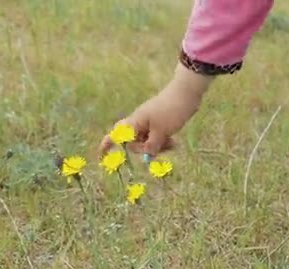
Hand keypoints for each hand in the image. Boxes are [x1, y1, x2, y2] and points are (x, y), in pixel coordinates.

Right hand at [98, 63, 213, 156]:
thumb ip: (152, 146)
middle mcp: (139, 123)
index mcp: (135, 122)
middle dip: (144, 149)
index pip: (116, 134)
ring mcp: (149, 123)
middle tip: (158, 149)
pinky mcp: (159, 123)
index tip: (101, 156)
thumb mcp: (162, 132)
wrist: (186, 93)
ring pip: (146, 141)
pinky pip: (156, 137)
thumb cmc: (171, 110)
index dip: (107, 144)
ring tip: (172, 143)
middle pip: (133, 142)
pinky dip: (162, 142)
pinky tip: (173, 141)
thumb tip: (147, 156)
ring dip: (157, 146)